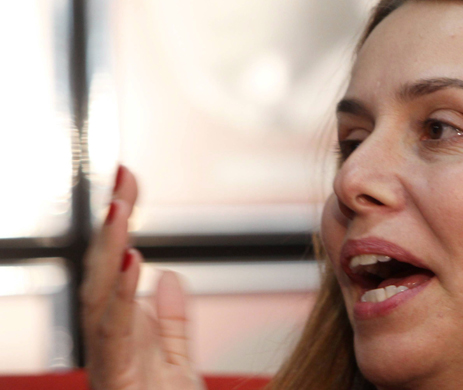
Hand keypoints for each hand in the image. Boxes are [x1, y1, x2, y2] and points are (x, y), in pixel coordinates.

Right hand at [81, 166, 204, 389]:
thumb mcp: (177, 361)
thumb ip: (172, 321)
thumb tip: (171, 276)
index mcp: (122, 330)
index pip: (116, 265)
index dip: (119, 223)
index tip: (129, 180)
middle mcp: (108, 339)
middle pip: (103, 270)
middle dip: (111, 223)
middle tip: (123, 178)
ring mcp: (108, 358)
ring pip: (100, 294)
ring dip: (109, 248)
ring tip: (121, 208)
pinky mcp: (116, 377)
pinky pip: (116, 331)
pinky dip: (122, 294)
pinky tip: (133, 259)